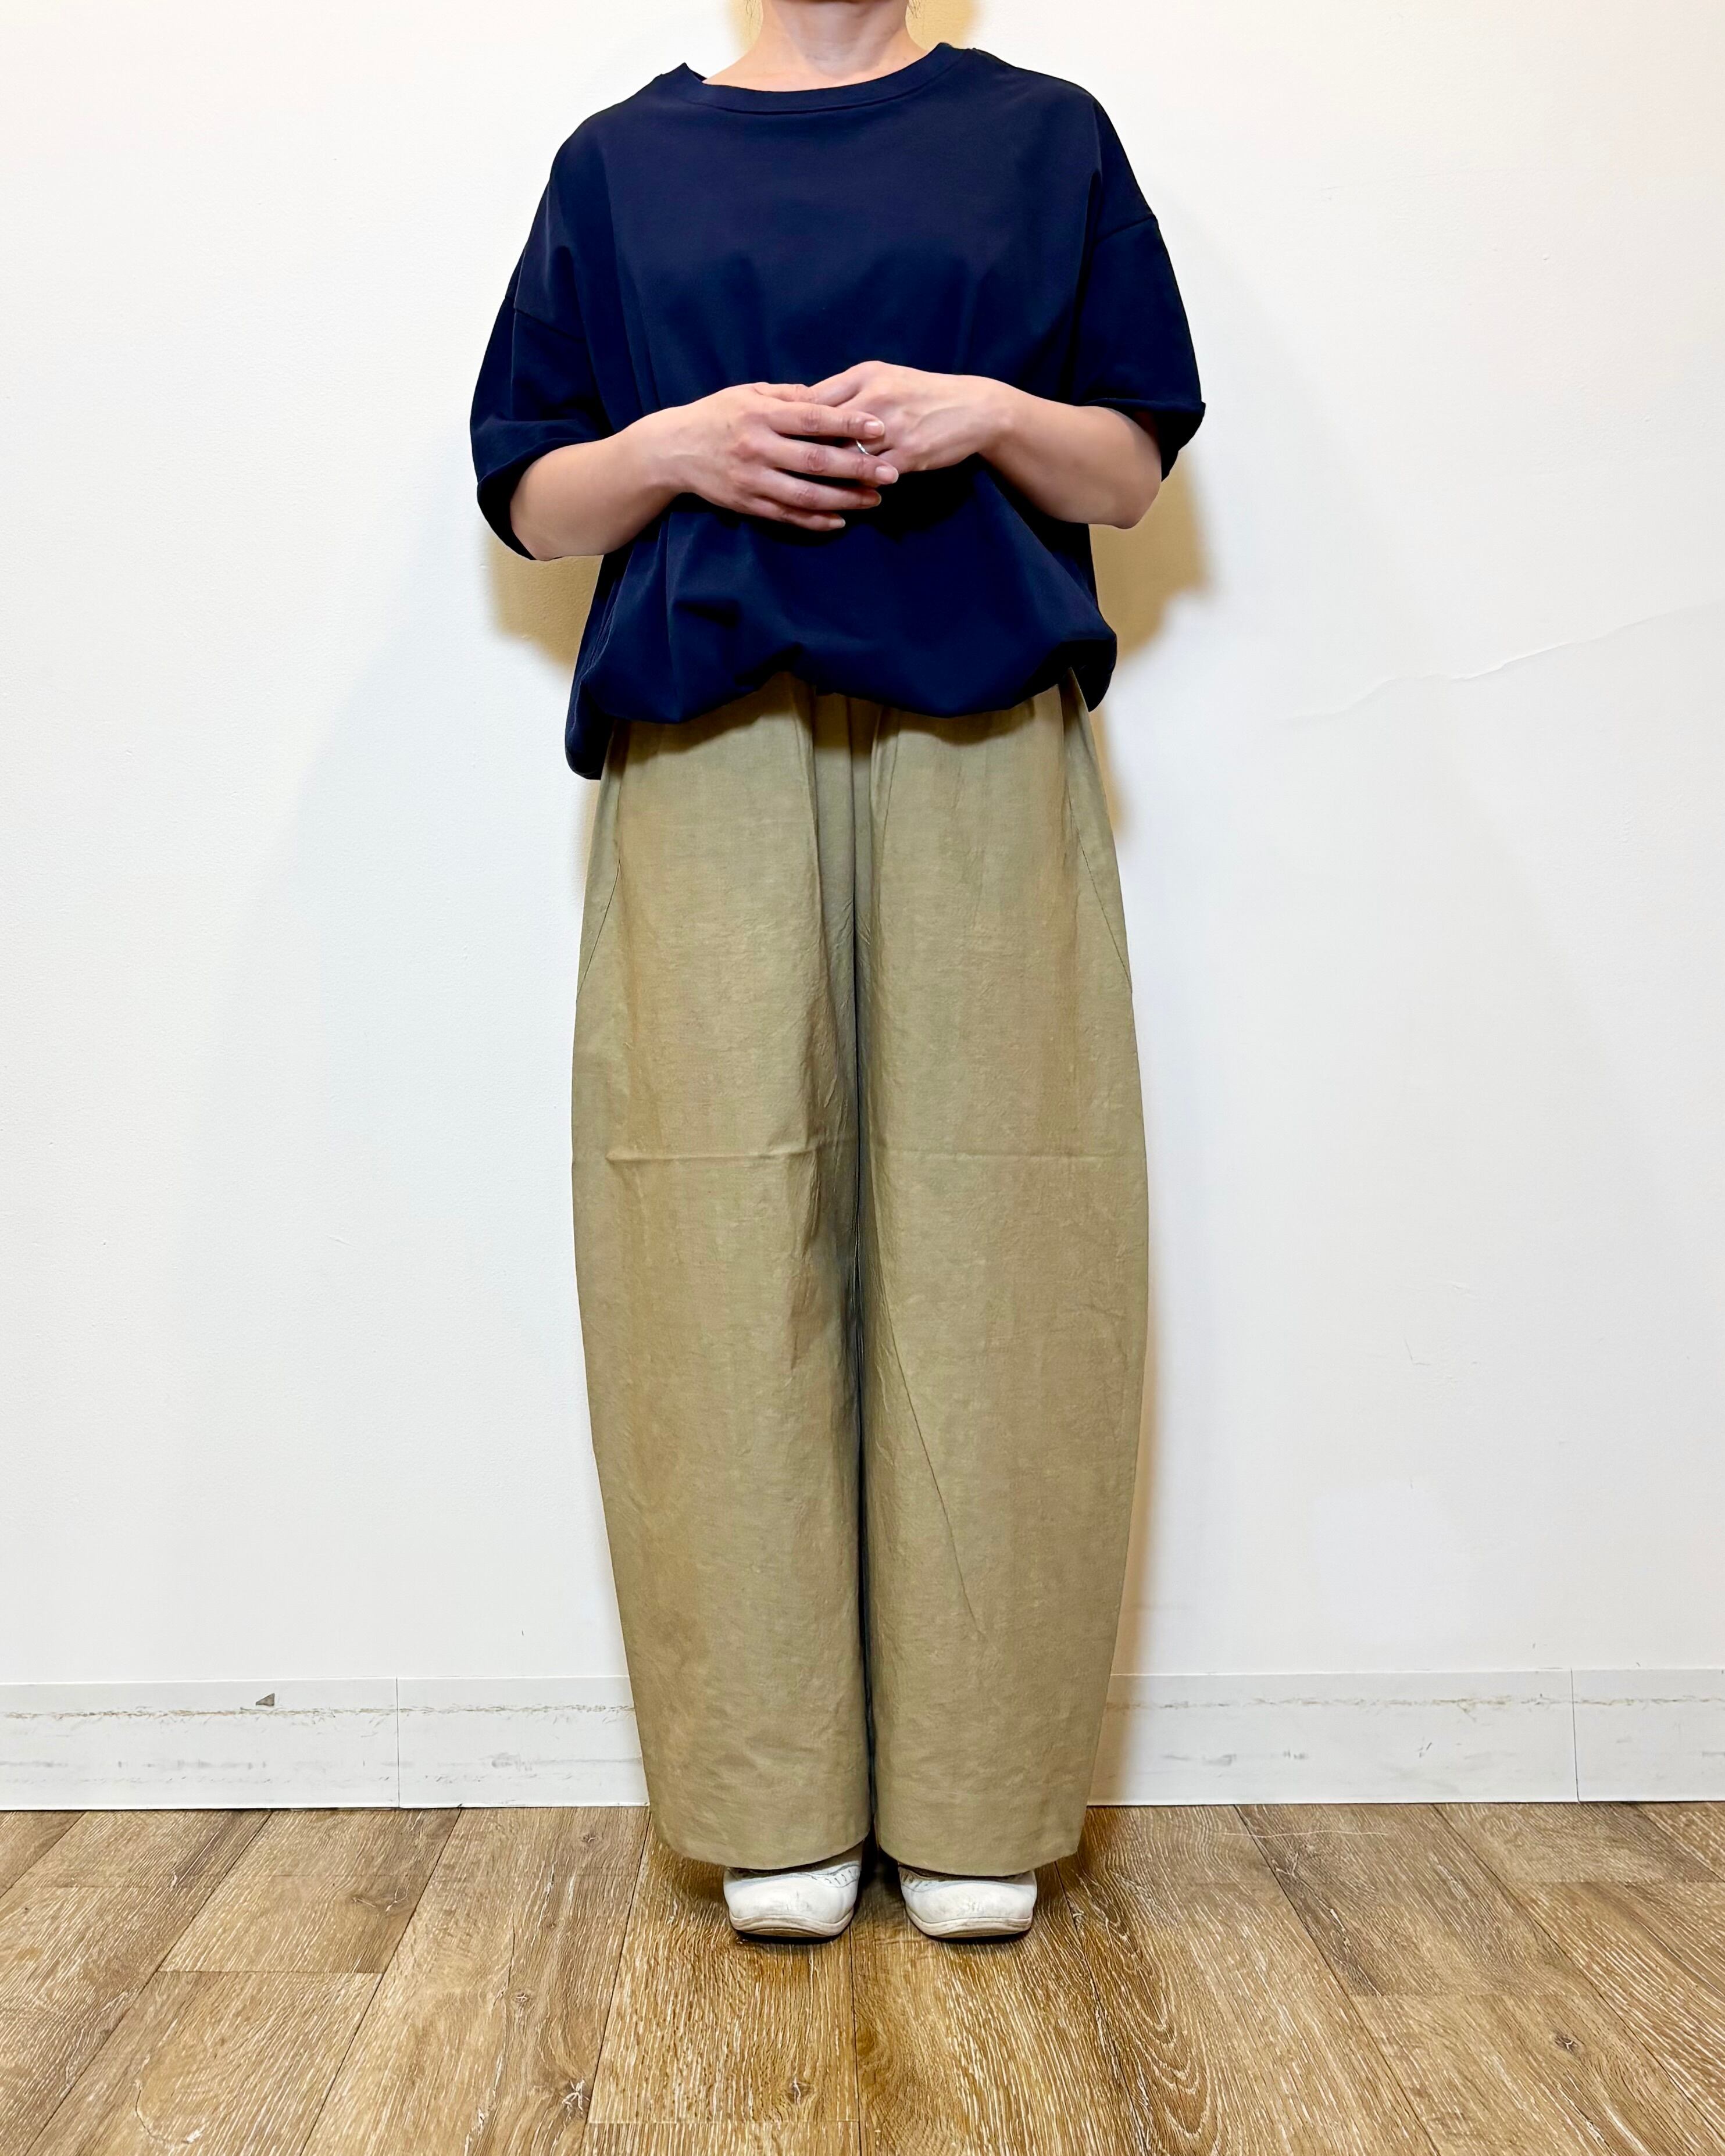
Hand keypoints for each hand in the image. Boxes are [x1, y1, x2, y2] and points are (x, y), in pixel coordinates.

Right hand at [645, 382, 898, 531]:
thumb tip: (824, 395)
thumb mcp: (747, 393)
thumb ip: (786, 396)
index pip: (813, 419)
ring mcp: (753, 479)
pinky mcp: (748, 503)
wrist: (673, 449)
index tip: (879, 428)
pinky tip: (841, 520)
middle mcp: (758, 448)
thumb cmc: (716, 415)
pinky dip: (815, 519)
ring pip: (806, 494)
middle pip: (816, 461)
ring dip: (844, 500)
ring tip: (874, 500)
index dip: (848, 425)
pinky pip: (787, 515)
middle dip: (857, 468)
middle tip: (890, 473)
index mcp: (761, 415)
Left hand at [764, 364, 1010, 475]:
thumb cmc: (922, 392)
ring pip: (845, 457)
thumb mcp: (884, 377)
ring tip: (797, 489)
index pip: (814, 399)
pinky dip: (853, 489)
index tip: (770, 437)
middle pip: (823, 430)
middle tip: (772, 469)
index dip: (789, 421)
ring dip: (821, 476)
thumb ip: (846, 390)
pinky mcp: (908, 454)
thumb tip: (805, 403)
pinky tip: (837, 500)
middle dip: (797, 451)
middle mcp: (875, 399)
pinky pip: (871, 476)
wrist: (972, 408)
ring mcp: (892, 428)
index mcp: (866, 376)